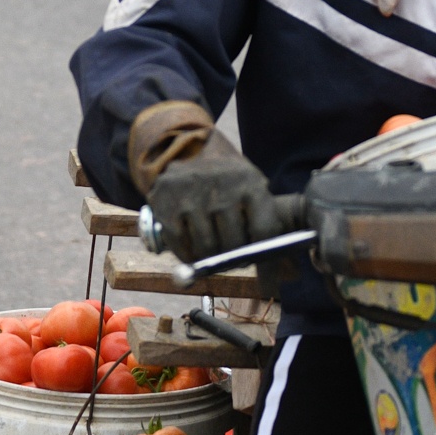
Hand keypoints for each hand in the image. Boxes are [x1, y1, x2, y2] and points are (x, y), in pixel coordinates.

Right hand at [148, 130, 281, 263]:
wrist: (190, 153)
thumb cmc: (229, 183)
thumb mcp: (252, 190)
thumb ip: (264, 226)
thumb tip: (271, 280)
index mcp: (250, 182)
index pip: (264, 230)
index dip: (265, 259)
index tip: (263, 275)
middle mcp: (221, 185)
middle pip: (233, 244)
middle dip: (234, 259)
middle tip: (231, 260)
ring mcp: (190, 193)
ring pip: (205, 248)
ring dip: (210, 259)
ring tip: (212, 251)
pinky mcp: (164, 202)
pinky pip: (179, 245)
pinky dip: (187, 256)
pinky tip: (193, 250)